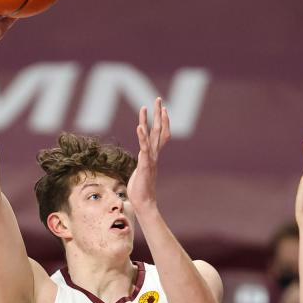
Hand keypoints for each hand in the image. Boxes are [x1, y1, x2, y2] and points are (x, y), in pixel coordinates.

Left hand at [127, 97, 170, 212]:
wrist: (144, 203)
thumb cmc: (140, 190)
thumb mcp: (141, 172)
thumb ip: (143, 164)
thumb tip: (142, 162)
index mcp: (153, 156)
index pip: (160, 135)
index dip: (162, 121)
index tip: (162, 109)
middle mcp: (154, 155)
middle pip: (159, 130)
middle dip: (159, 114)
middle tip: (159, 99)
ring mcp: (150, 159)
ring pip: (152, 136)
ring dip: (149, 121)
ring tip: (146, 107)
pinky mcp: (145, 165)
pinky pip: (144, 148)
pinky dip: (142, 137)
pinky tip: (139, 126)